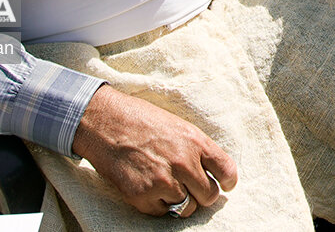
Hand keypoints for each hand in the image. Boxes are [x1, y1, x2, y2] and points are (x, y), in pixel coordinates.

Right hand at [72, 85, 236, 216]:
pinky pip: (162, 213)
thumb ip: (198, 150)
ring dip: (180, 201)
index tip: (225, 184)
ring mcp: (163, 181)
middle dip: (202, 194)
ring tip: (166, 184)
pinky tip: (148, 186)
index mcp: (196, 142)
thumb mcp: (179, 127)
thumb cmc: (143, 121)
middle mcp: (183, 163)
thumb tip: (214, 173)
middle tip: (191, 187)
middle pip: (210, 195)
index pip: (227, 171)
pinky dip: (157, 204)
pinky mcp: (143, 196)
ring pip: (187, 208)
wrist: (107, 122)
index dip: (228, 181)